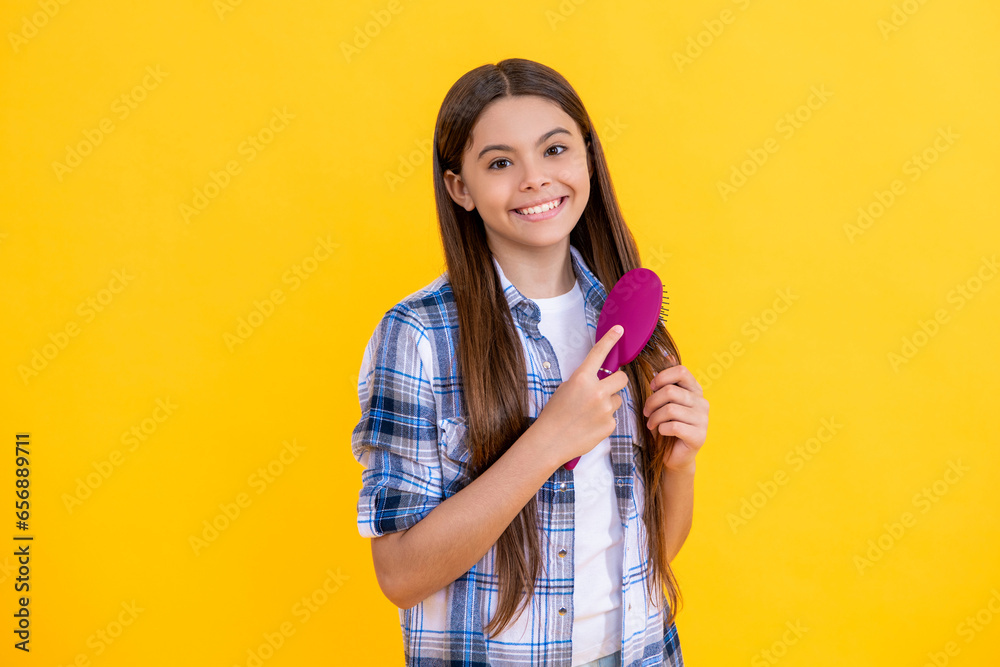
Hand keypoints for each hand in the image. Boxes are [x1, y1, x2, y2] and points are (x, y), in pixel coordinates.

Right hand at [534, 325, 629, 467]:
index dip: (610, 339)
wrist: (550, 441)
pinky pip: (613, 417)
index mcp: (582, 379)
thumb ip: (584, 381)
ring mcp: (605, 409)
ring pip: (617, 400)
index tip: (619, 330)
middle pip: (622, 378)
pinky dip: (604, 420)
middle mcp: (596, 391)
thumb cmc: (554, 414)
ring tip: (589, 414)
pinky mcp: (609, 425)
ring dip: (608, 403)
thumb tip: (599, 380)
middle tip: (607, 387)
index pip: (599, 353)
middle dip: (617, 381)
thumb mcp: (564, 389)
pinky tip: (589, 425)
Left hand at [642, 360, 708, 473]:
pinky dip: (661, 429)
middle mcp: (702, 403)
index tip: (652, 387)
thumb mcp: (664, 402)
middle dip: (652, 402)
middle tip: (646, 412)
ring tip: (651, 424)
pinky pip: (674, 426)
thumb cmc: (667, 426)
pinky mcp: (699, 436)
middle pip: (671, 391)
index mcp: (695, 390)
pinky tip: (661, 432)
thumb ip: (665, 383)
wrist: (674, 456)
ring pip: (670, 409)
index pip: (681, 371)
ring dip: (654, 417)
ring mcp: (703, 420)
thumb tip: (665, 356)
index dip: (662, 377)